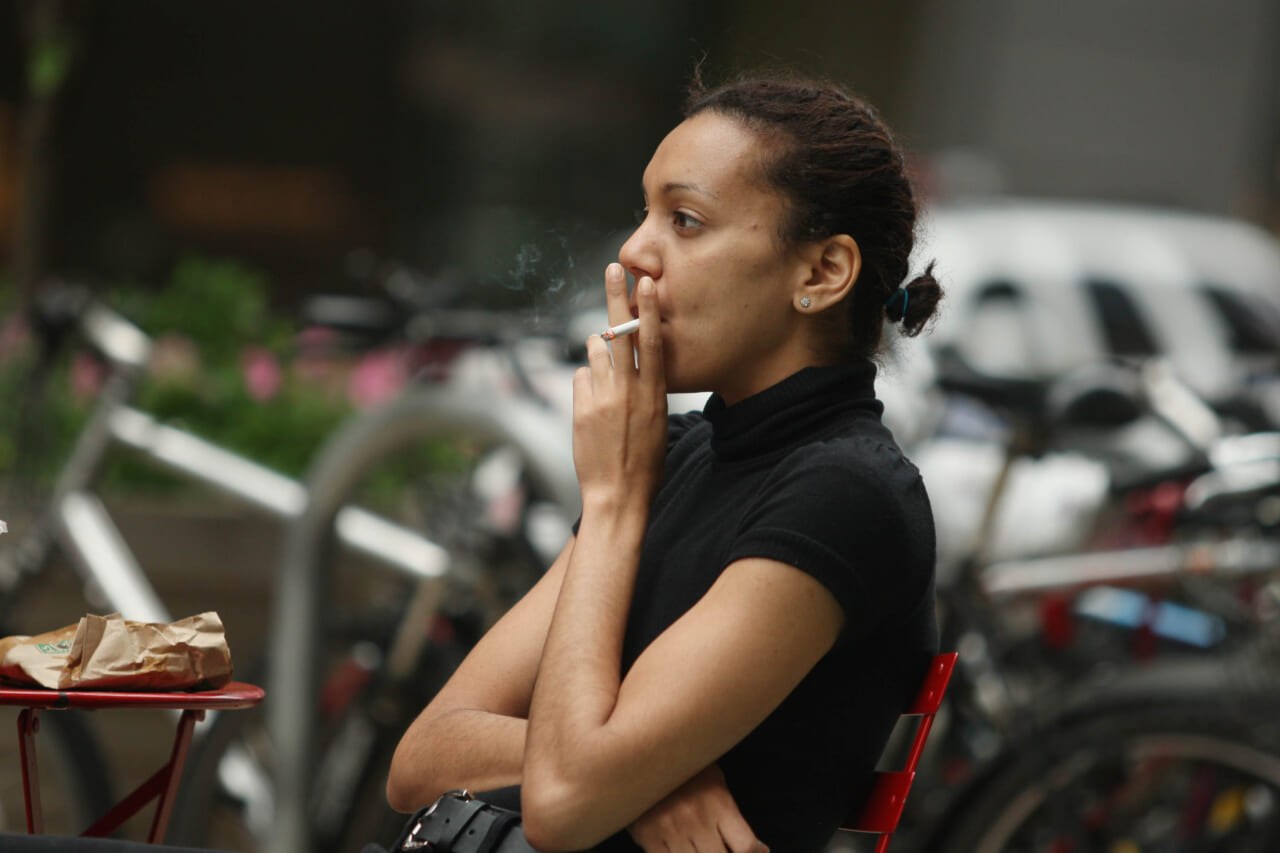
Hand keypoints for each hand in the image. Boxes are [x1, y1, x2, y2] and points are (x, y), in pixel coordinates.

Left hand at [572, 263, 666, 504]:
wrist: (618, 495)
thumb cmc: (645, 463)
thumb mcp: (657, 421)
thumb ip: (644, 389)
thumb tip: (625, 363)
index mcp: (654, 393)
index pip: (651, 341)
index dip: (647, 309)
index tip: (645, 283)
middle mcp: (628, 390)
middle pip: (620, 332)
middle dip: (616, 296)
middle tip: (613, 269)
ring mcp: (602, 398)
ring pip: (595, 352)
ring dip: (598, 352)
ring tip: (606, 379)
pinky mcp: (580, 408)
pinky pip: (580, 378)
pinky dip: (585, 383)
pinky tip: (593, 406)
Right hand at [627, 764, 768, 852]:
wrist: (644, 750)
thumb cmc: (685, 767)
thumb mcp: (715, 781)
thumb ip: (730, 814)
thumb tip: (756, 848)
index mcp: (719, 802)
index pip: (746, 847)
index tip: (758, 852)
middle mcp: (697, 818)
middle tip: (720, 844)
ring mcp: (671, 829)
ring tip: (698, 842)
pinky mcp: (648, 836)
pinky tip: (678, 849)